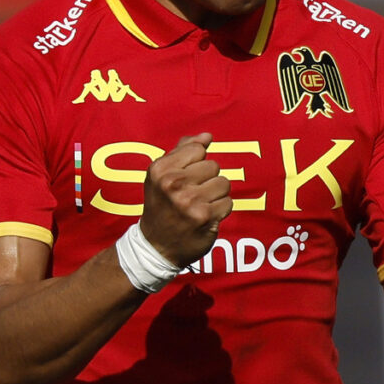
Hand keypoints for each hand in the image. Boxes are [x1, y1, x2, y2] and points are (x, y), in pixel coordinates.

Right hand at [138, 133, 231, 266]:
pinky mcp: (205, 217)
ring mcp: (189, 201)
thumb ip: (183, 151)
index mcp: (160, 169)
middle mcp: (172, 183)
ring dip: (216, 195)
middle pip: (213, 165)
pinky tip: (206, 217)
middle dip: (207, 179)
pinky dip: (220, 210)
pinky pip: (228, 202)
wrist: (155, 247)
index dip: (196, 163)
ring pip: (224, 183)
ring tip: (200, 205)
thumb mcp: (161, 176)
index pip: (198, 149)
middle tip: (192, 195)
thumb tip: (207, 137)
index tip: (186, 178)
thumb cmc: (161, 205)